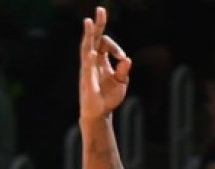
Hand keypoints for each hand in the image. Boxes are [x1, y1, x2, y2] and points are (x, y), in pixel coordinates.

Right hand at [79, 7, 131, 121]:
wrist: (99, 113)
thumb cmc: (109, 98)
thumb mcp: (121, 83)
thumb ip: (123, 71)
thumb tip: (127, 60)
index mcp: (101, 61)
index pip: (104, 43)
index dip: (114, 46)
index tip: (122, 57)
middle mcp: (92, 61)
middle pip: (94, 38)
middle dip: (98, 24)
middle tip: (101, 9)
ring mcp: (88, 68)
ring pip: (87, 46)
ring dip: (90, 34)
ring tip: (90, 21)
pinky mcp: (87, 77)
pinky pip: (87, 63)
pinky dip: (90, 55)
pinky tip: (92, 50)